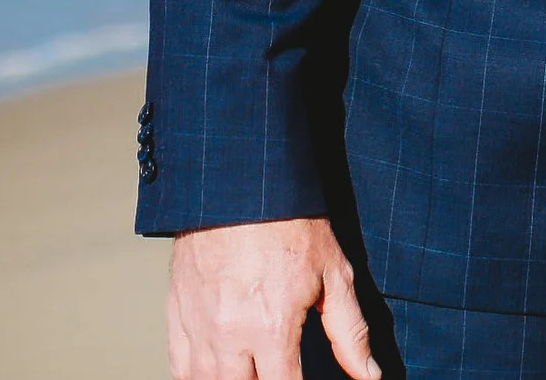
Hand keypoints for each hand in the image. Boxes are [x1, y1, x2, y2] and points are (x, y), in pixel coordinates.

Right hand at [168, 217, 381, 379]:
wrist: (241, 185)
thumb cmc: (293, 225)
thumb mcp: (334, 274)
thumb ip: (349, 331)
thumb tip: (368, 376)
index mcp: (270, 328)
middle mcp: (229, 335)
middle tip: (279, 372)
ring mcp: (197, 326)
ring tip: (252, 372)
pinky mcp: (177, 313)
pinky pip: (179, 366)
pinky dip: (195, 377)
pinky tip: (215, 374)